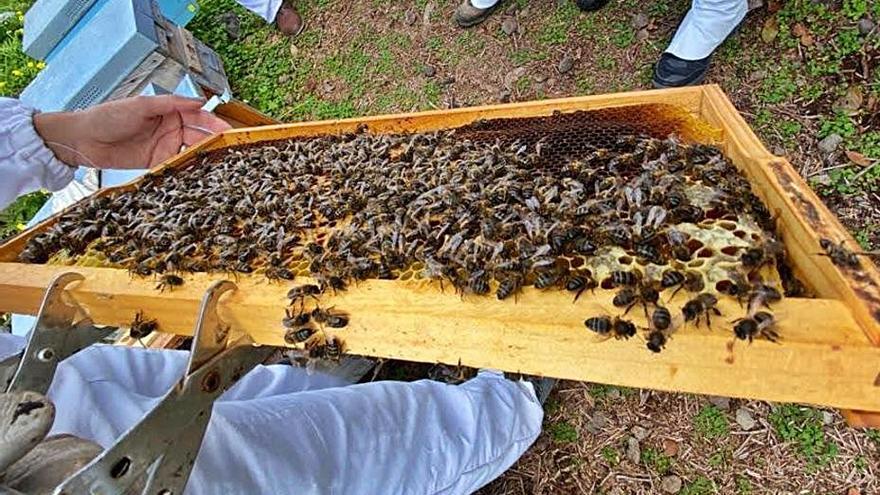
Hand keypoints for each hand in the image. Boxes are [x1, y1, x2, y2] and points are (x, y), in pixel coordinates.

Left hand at [33, 96, 231, 168]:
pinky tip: (199, 173)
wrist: (83, 139)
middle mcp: (170, 129)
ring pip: (192, 151)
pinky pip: (177, 166)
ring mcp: (164, 147)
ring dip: (205, 156)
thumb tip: (200, 100)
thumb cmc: (107, 116)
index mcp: (169, 111)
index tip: (229, 130)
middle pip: (199, 135)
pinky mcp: (156, 163)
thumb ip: (171, 103)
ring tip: (219, 163)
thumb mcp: (141, 105)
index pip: (198, 116)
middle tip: (231, 149)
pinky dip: (188, 169)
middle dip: (215, 142)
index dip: (215, 123)